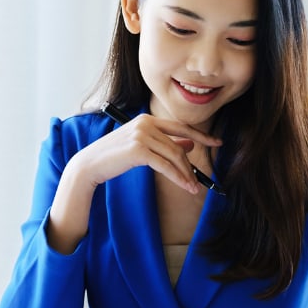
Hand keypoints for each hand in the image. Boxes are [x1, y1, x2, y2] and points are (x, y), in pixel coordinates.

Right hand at [74, 114, 220, 194]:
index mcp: (147, 119)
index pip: (180, 126)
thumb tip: (189, 144)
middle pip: (178, 145)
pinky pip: (165, 166)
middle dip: (191, 164)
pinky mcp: (138, 150)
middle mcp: (145, 123)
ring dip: (186, 174)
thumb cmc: (114, 156)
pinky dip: (178, 177)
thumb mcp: (141, 146)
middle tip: (199, 180)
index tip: (216, 142)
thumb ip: (164, 142)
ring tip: (192, 187)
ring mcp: (141, 135)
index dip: (201, 135)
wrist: (90, 165)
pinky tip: (185, 186)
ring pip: (174, 156)